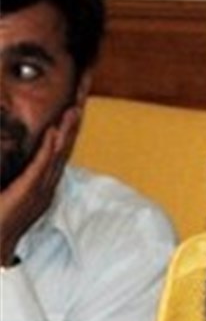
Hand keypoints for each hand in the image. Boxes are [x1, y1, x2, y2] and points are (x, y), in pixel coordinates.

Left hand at [0, 107, 80, 265]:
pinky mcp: (29, 192)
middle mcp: (48, 185)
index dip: (68, 130)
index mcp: (44, 184)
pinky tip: (53, 133)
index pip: (59, 151)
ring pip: (58, 155)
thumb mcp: (10, 192)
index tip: (75, 107)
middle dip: (73, 125)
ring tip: (74, 110)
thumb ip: (18, 177)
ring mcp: (41, 189)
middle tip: (82, 101)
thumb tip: (10, 154)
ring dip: (66, 132)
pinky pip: (42, 166)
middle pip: (65, 149)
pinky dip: (49, 149)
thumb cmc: (0, 219)